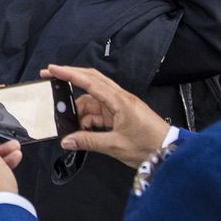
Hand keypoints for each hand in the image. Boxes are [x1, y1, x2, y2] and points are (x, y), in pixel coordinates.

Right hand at [42, 63, 170, 167]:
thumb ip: (89, 142)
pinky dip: (88, 118)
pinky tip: (83, 129)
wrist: (171, 152)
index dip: (69, 74)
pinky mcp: (122, 113)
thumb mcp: (116, 146)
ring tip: (71, 124)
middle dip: (70, 78)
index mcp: (120, 101)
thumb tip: (67, 141)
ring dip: (80, 109)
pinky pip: (99, 110)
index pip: (90, 82)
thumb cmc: (149, 146)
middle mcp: (120, 98)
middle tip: (50, 77)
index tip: (52, 69)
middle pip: (91, 80)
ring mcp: (121, 105)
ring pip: (93, 99)